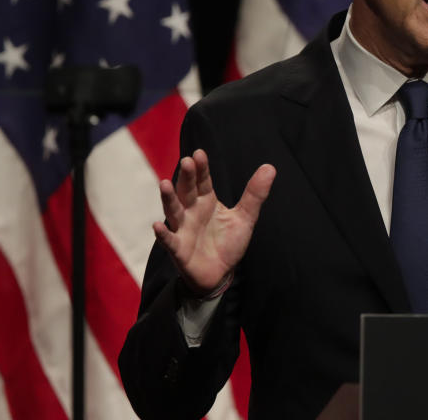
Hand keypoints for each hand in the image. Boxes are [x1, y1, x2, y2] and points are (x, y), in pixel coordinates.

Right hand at [153, 149, 275, 295]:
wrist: (220, 274)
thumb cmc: (228, 242)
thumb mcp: (245, 217)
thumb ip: (254, 194)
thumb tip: (270, 167)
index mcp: (206, 201)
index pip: (202, 181)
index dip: (201, 168)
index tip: (199, 154)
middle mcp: (191, 212)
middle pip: (187, 191)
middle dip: (186, 177)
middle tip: (186, 161)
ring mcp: (182, 229)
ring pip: (173, 211)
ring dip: (168, 198)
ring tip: (164, 184)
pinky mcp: (178, 250)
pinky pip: (169, 241)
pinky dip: (163, 234)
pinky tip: (157, 226)